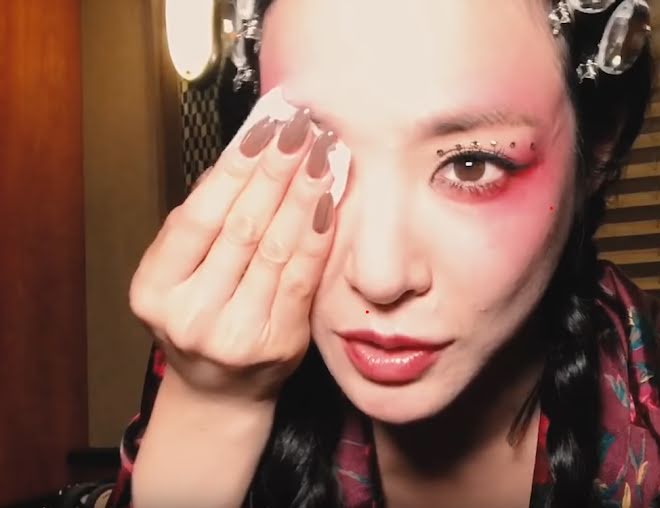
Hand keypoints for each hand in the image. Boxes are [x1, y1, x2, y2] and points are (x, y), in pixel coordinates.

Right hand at [130, 92, 337, 402]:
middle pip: (241, 227)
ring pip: (276, 248)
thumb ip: (203, 224)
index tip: (262, 129)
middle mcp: (190, 314)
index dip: (233, 169)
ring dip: (303, 194)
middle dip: (275, 171)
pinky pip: (303, 277)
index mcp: (154, 290)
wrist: (221, 392)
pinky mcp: (280, 343)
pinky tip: (329, 202)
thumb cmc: (202, 318)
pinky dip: (318, 234)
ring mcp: (236, 333)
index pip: (198, 217)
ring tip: (322, 155)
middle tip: (301, 129)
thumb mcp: (180, 275)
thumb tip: (244, 154)